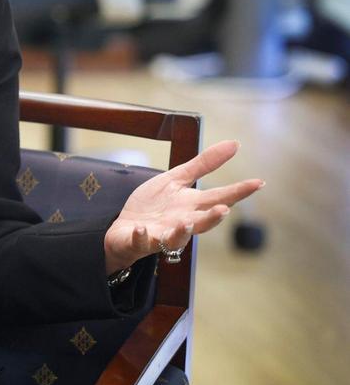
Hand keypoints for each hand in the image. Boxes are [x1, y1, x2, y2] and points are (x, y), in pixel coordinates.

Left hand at [103, 140, 263, 272]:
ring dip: (183, 231)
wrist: (125, 228)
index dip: (238, 191)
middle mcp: (182, 222)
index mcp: (192, 205)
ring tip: (186, 223)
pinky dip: (142, 235)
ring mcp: (162, 233)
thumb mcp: (177, 179)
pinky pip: (141, 240)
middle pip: (202, 222)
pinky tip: (141, 229)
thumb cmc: (156, 205)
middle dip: (212, 217)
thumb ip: (203, 164)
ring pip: (177, 237)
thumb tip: (234, 144)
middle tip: (224, 210)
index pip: (219, 197)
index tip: (258, 182)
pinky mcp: (140, 240)